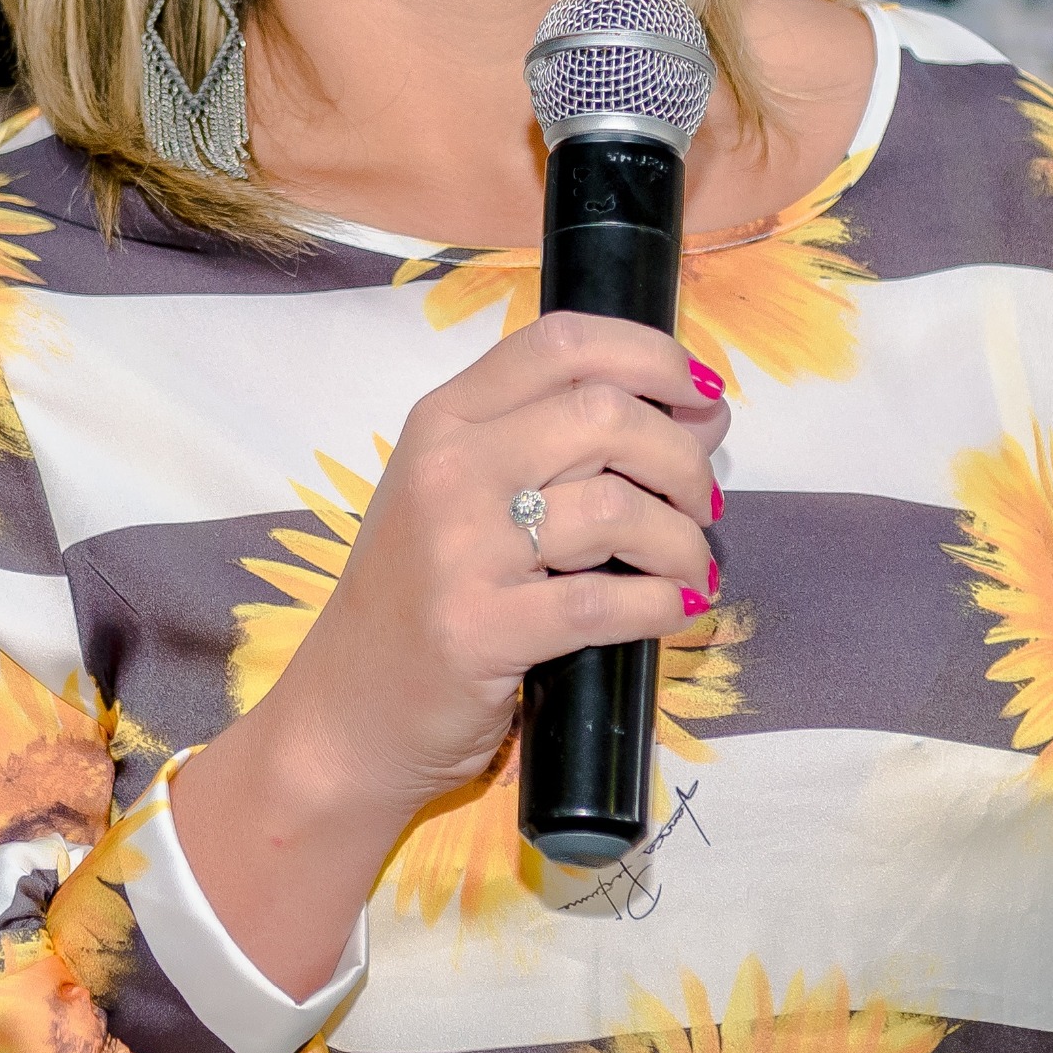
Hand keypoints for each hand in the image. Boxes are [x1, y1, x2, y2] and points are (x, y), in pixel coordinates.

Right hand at [285, 310, 728, 800]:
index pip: (563, 342)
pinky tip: (674, 609)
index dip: (653, 356)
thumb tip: (704, 414)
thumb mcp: (475, 498)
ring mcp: (458, 549)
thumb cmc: (423, 595)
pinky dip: (662, 603)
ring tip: (689, 566)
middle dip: (683, 456)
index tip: (702, 392)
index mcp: (445, 418)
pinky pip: (605, 603)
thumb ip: (575, 446)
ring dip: (682, 539)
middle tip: (701, 501)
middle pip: (605, 414)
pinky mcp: (478, 629)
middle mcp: (446, 468)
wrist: (348, 710)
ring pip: (617, 507)